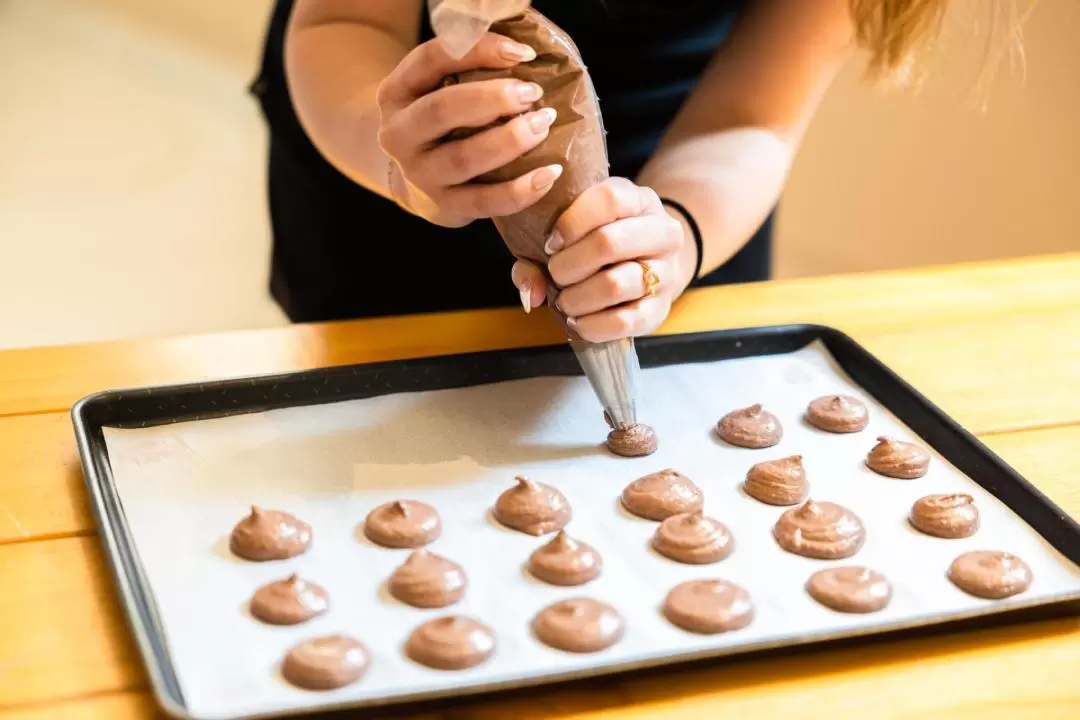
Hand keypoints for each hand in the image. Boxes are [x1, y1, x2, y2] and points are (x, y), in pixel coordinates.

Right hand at [375, 33, 562, 227]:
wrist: (416, 180)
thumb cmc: (441, 122)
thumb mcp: (438, 88)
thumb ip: (469, 68)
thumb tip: (524, 54)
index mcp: (396, 92)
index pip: (432, 59)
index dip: (479, 50)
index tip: (524, 53)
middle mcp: (398, 134)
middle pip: (442, 109)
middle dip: (493, 98)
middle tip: (533, 94)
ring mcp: (419, 174)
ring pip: (464, 158)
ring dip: (510, 140)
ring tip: (544, 124)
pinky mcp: (443, 206)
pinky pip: (484, 202)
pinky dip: (520, 190)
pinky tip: (548, 174)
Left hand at [511, 178, 696, 342]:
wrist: (648, 265)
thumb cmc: (599, 242)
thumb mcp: (575, 229)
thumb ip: (537, 253)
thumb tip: (531, 293)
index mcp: (640, 201)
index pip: (608, 200)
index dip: (570, 224)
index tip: (550, 243)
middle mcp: (663, 233)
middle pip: (608, 243)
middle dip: (567, 265)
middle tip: (555, 274)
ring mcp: (666, 273)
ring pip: (614, 285)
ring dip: (576, 297)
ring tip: (564, 299)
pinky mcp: (660, 311)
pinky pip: (624, 322)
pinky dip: (591, 325)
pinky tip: (577, 320)